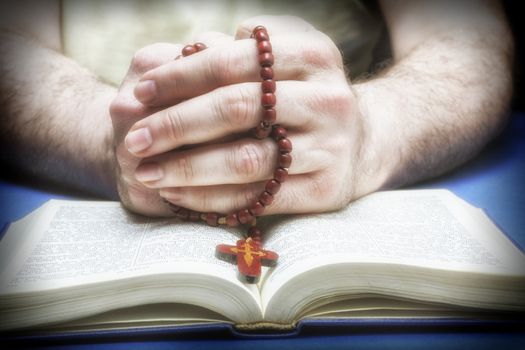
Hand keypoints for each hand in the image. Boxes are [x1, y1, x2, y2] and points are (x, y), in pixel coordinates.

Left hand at [126, 16, 367, 215]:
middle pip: (238, 108)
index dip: (182, 76)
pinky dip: (213, 198)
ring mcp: (331, 147)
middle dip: (177, 124)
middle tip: (135, 140)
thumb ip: (228, 56)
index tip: (142, 91)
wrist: (361, 140)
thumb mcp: (279, 61)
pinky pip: (259, 198)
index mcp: (313, 54)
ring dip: (187, 168)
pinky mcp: (326, 190)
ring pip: (246, 159)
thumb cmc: (301, 95)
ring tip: (146, 172)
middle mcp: (328, 99)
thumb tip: (165, 69)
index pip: (234, 62)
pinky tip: (179, 196)